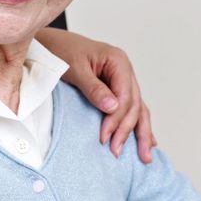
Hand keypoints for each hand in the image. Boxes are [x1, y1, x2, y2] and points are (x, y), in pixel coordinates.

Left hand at [38, 27, 156, 162]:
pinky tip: (148, 140)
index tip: (104, 137)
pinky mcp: (116, 88)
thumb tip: (113, 107)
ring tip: (145, 156)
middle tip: (116, 151)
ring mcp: (122, 80)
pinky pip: (132, 108)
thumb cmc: (62, 52)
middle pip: (135, 104)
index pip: (125, 96)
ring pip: (138, 108)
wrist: (52, 44)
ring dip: (141, 132)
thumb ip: (94, 88)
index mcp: (118, 61)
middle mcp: (125, 71)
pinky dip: (138, 124)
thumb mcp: (75, 68)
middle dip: (128, 130)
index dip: (116, 119)